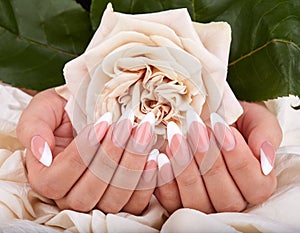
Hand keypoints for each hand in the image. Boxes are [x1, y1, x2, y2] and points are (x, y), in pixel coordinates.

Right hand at [17, 89, 156, 214]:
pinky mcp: (123, 200)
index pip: (58, 179)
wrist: (88, 112)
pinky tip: (154, 157)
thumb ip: (33, 129)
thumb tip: (39, 152)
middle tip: (128, 126)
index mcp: (46, 178)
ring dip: (131, 166)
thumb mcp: (43, 110)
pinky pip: (135, 204)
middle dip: (111, 157)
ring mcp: (98, 201)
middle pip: (89, 192)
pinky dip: (147, 182)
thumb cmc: (65, 110)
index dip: (83, 152)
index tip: (103, 122)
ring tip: (143, 134)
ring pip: (114, 199)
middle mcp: (70, 197)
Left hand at [155, 102, 281, 213]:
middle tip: (198, 128)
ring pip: (197, 201)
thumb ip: (266, 135)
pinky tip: (161, 156)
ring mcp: (203, 203)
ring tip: (177, 137)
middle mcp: (231, 199)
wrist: (206, 114)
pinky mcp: (177, 200)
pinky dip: (165, 179)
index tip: (225, 129)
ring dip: (186, 167)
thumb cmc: (233, 118)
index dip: (239, 159)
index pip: (255, 185)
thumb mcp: (255, 118)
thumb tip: (265, 159)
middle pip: (225, 197)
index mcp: (256, 183)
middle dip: (209, 160)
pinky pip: (171, 200)